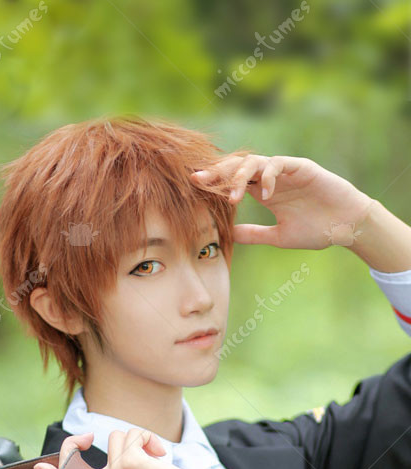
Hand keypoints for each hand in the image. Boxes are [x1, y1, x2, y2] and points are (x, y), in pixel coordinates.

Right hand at [33, 429, 208, 468]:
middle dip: (75, 442)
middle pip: (76, 459)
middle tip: (87, 437)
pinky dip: (149, 439)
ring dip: (138, 440)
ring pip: (116, 437)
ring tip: (154, 459)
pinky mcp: (128, 463)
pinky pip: (134, 434)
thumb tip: (118, 446)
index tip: (40, 467)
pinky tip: (160, 455)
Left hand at [192, 154, 373, 249]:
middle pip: (237, 167)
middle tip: (199, 181)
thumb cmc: (316, 230)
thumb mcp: (278, 237)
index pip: (232, 181)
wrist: (345, 226)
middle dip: (217, 172)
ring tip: (233, 197)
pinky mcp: (301, 167)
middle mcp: (271, 178)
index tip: (194, 187)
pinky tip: (266, 195)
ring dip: (239, 177)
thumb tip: (228, 236)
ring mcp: (285, 171)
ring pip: (254, 162)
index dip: (214, 182)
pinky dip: (269, 176)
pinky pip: (279, 164)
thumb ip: (254, 234)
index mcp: (263, 191)